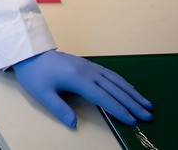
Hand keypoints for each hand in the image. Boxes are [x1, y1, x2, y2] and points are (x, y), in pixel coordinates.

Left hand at [13, 50, 152, 127]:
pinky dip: (123, 82)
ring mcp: (89, 66)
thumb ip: (59, 108)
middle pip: (115, 89)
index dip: (118, 110)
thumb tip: (74, 124)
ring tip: (146, 103)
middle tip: (148, 115)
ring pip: (116, 80)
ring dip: (132, 92)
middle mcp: (87, 71)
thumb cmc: (35, 74)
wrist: (29, 53)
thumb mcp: (42, 93)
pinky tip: (130, 88)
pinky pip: (110, 73)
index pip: (103, 97)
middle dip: (132, 103)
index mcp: (77, 79)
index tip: (132, 120)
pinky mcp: (87, 64)